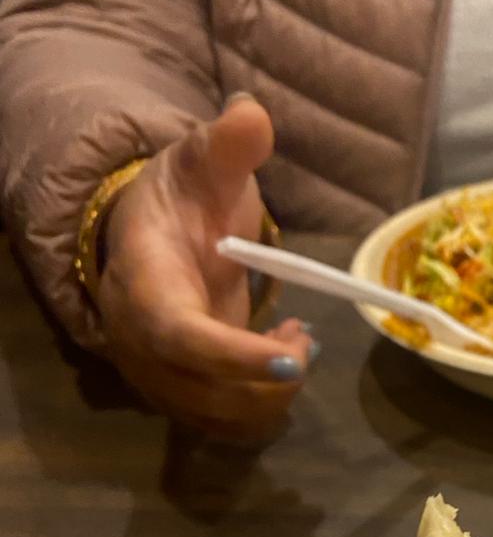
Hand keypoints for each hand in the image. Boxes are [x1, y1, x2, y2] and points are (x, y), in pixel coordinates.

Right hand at [96, 95, 316, 442]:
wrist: (146, 236)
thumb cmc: (180, 199)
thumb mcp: (199, 163)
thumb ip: (227, 146)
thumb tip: (253, 114)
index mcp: (143, 287)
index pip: (181, 336)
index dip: (235, 356)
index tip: (290, 358)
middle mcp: (142, 344)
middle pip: (208, 391)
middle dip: (270, 376)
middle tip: (306, 336)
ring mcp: (161, 377)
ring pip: (223, 415)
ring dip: (274, 391)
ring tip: (299, 339)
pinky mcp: (184, 396)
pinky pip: (229, 422)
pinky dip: (267, 402)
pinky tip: (284, 359)